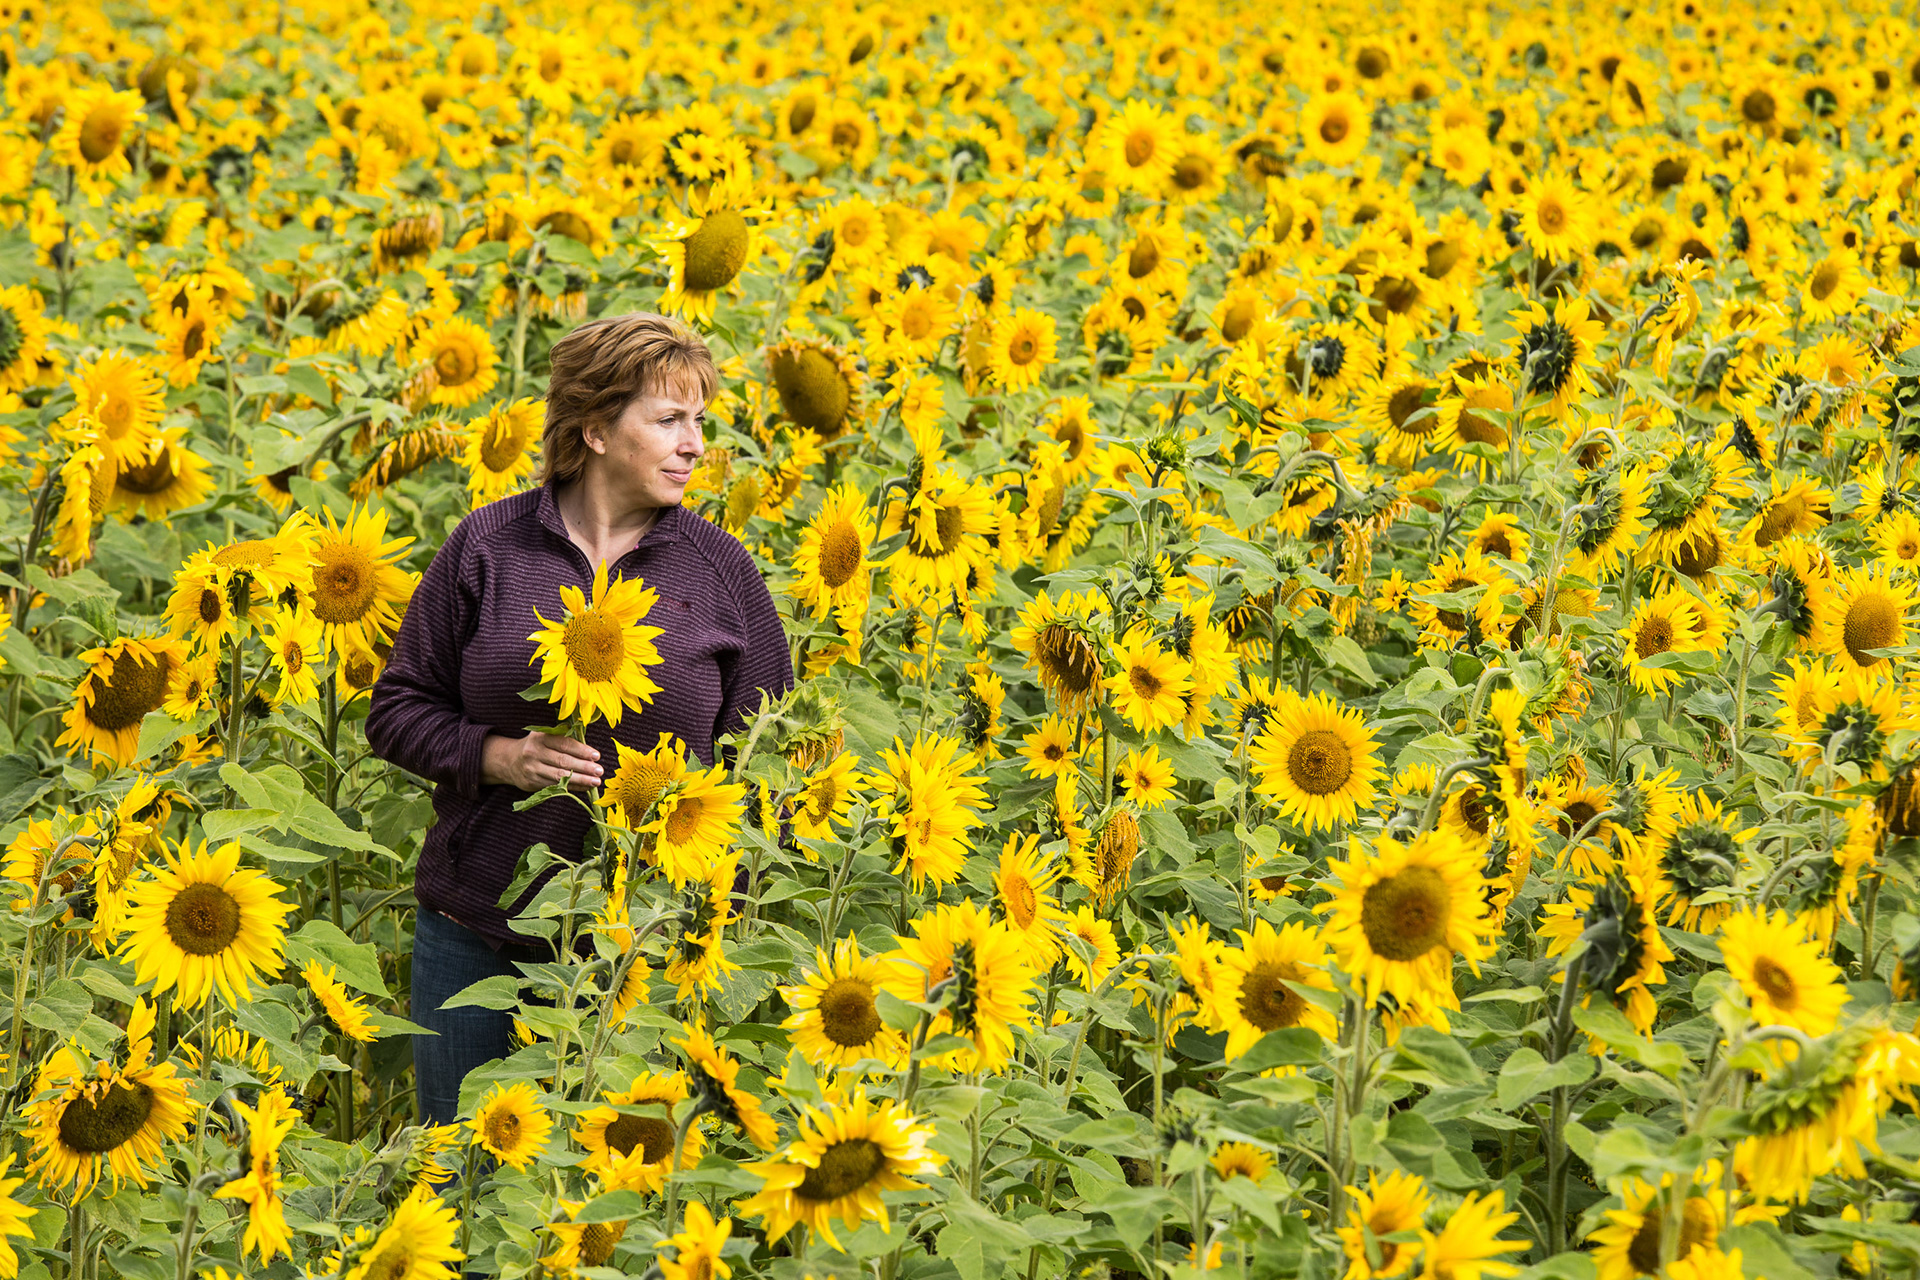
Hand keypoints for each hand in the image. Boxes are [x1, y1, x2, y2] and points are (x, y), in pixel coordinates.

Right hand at [481, 733, 603, 792]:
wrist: (509, 761)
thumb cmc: (537, 746)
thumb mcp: (545, 737)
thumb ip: (564, 740)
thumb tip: (591, 754)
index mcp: (540, 737)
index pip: (564, 744)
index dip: (581, 750)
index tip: (596, 756)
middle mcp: (533, 753)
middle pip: (562, 761)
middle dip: (583, 767)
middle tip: (599, 771)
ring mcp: (531, 769)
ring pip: (559, 776)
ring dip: (580, 780)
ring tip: (595, 782)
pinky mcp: (531, 783)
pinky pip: (555, 786)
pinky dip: (572, 787)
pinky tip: (584, 787)